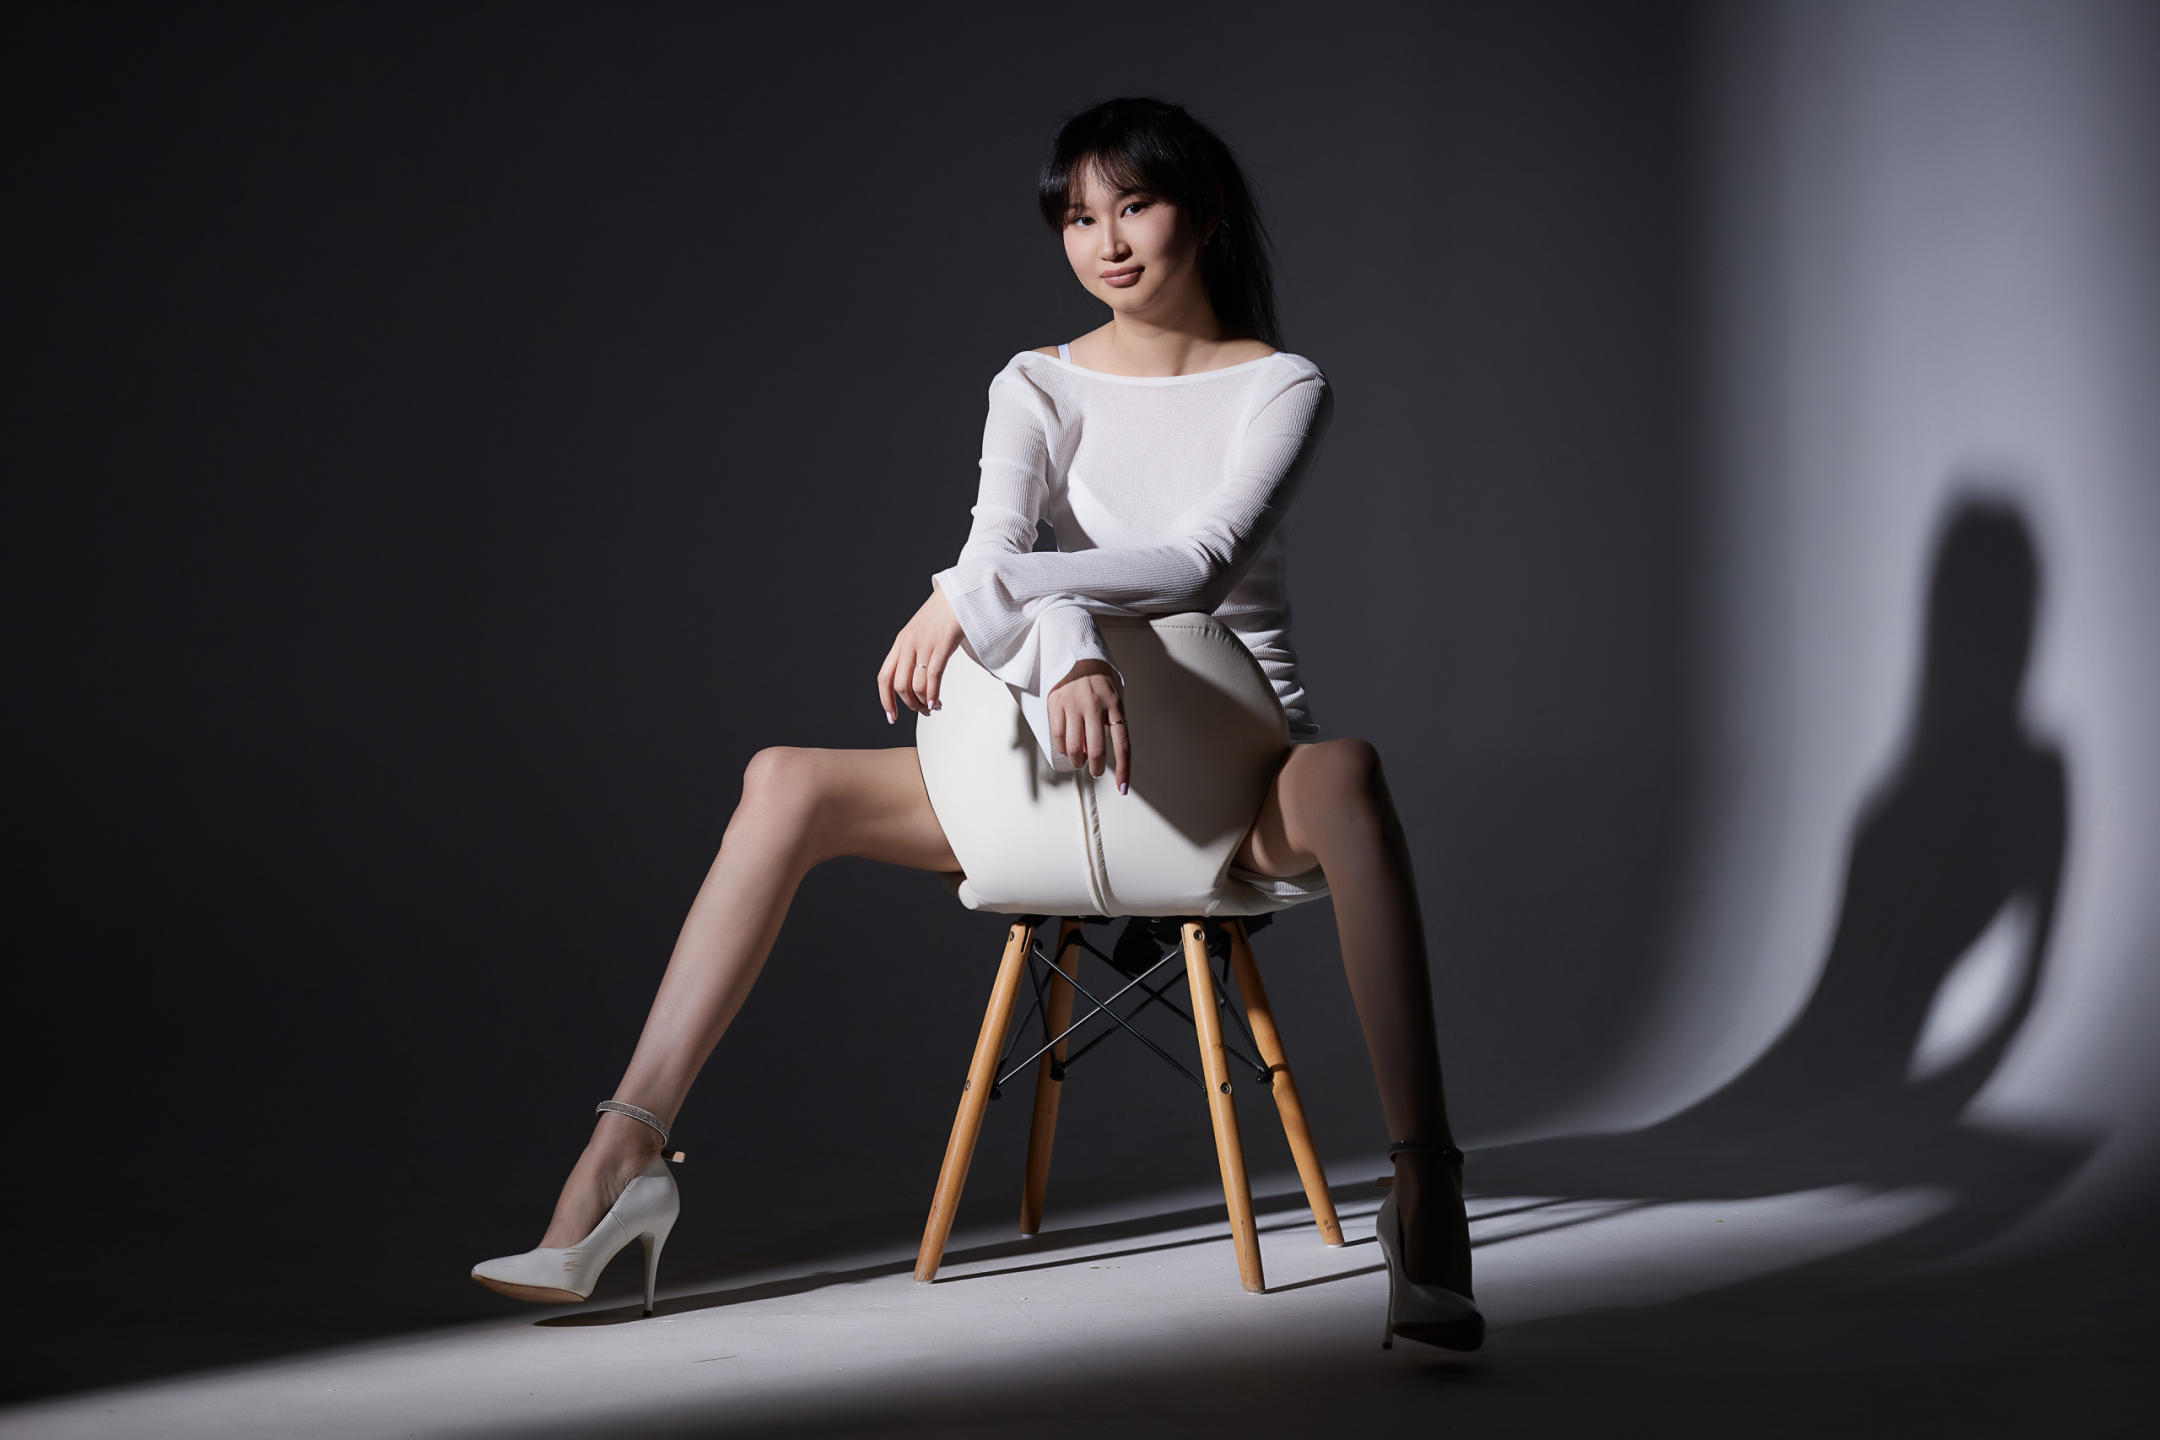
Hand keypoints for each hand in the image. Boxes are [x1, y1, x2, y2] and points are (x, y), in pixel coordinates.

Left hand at [880, 583, 966, 722]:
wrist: (961, 591)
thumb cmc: (945, 613)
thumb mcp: (922, 631)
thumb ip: (915, 651)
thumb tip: (916, 679)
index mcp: (900, 642)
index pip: (884, 677)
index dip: (885, 700)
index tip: (891, 717)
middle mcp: (908, 643)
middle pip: (899, 685)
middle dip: (910, 705)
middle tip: (922, 711)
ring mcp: (924, 643)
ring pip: (916, 684)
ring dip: (923, 702)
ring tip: (933, 706)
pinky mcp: (942, 643)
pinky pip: (933, 676)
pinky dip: (933, 693)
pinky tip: (936, 701)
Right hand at [1048, 659, 1129, 792]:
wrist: (1079, 656)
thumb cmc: (1100, 684)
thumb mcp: (1113, 700)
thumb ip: (1108, 725)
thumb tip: (1092, 754)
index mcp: (1115, 705)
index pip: (1123, 744)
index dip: (1124, 769)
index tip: (1122, 789)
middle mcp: (1095, 705)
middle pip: (1096, 749)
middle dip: (1096, 768)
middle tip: (1095, 771)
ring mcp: (1074, 704)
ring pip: (1074, 747)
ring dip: (1078, 761)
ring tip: (1080, 760)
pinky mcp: (1056, 702)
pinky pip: (1058, 736)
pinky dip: (1063, 748)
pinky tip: (1066, 748)